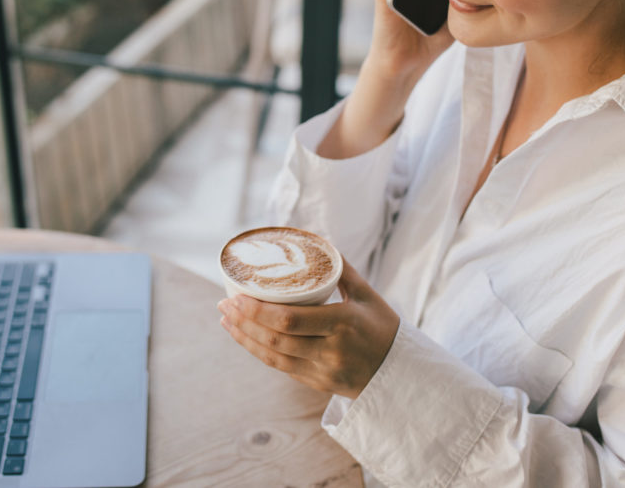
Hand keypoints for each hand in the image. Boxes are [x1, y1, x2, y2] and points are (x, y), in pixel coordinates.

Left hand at [217, 260, 400, 399]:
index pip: (289, 319)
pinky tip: (244, 338)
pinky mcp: (317, 384)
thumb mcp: (368, 295)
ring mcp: (322, 371)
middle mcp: (330, 350)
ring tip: (225, 319)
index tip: (236, 295)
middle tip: (223, 303)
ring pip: (273, 356)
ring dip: (244, 338)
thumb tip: (316, 241)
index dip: (257, 310)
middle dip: (243, 321)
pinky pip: (281, 368)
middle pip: (275, 338)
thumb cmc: (384, 328)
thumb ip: (341, 270)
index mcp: (343, 323)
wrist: (401, 374)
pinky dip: (258, 352)